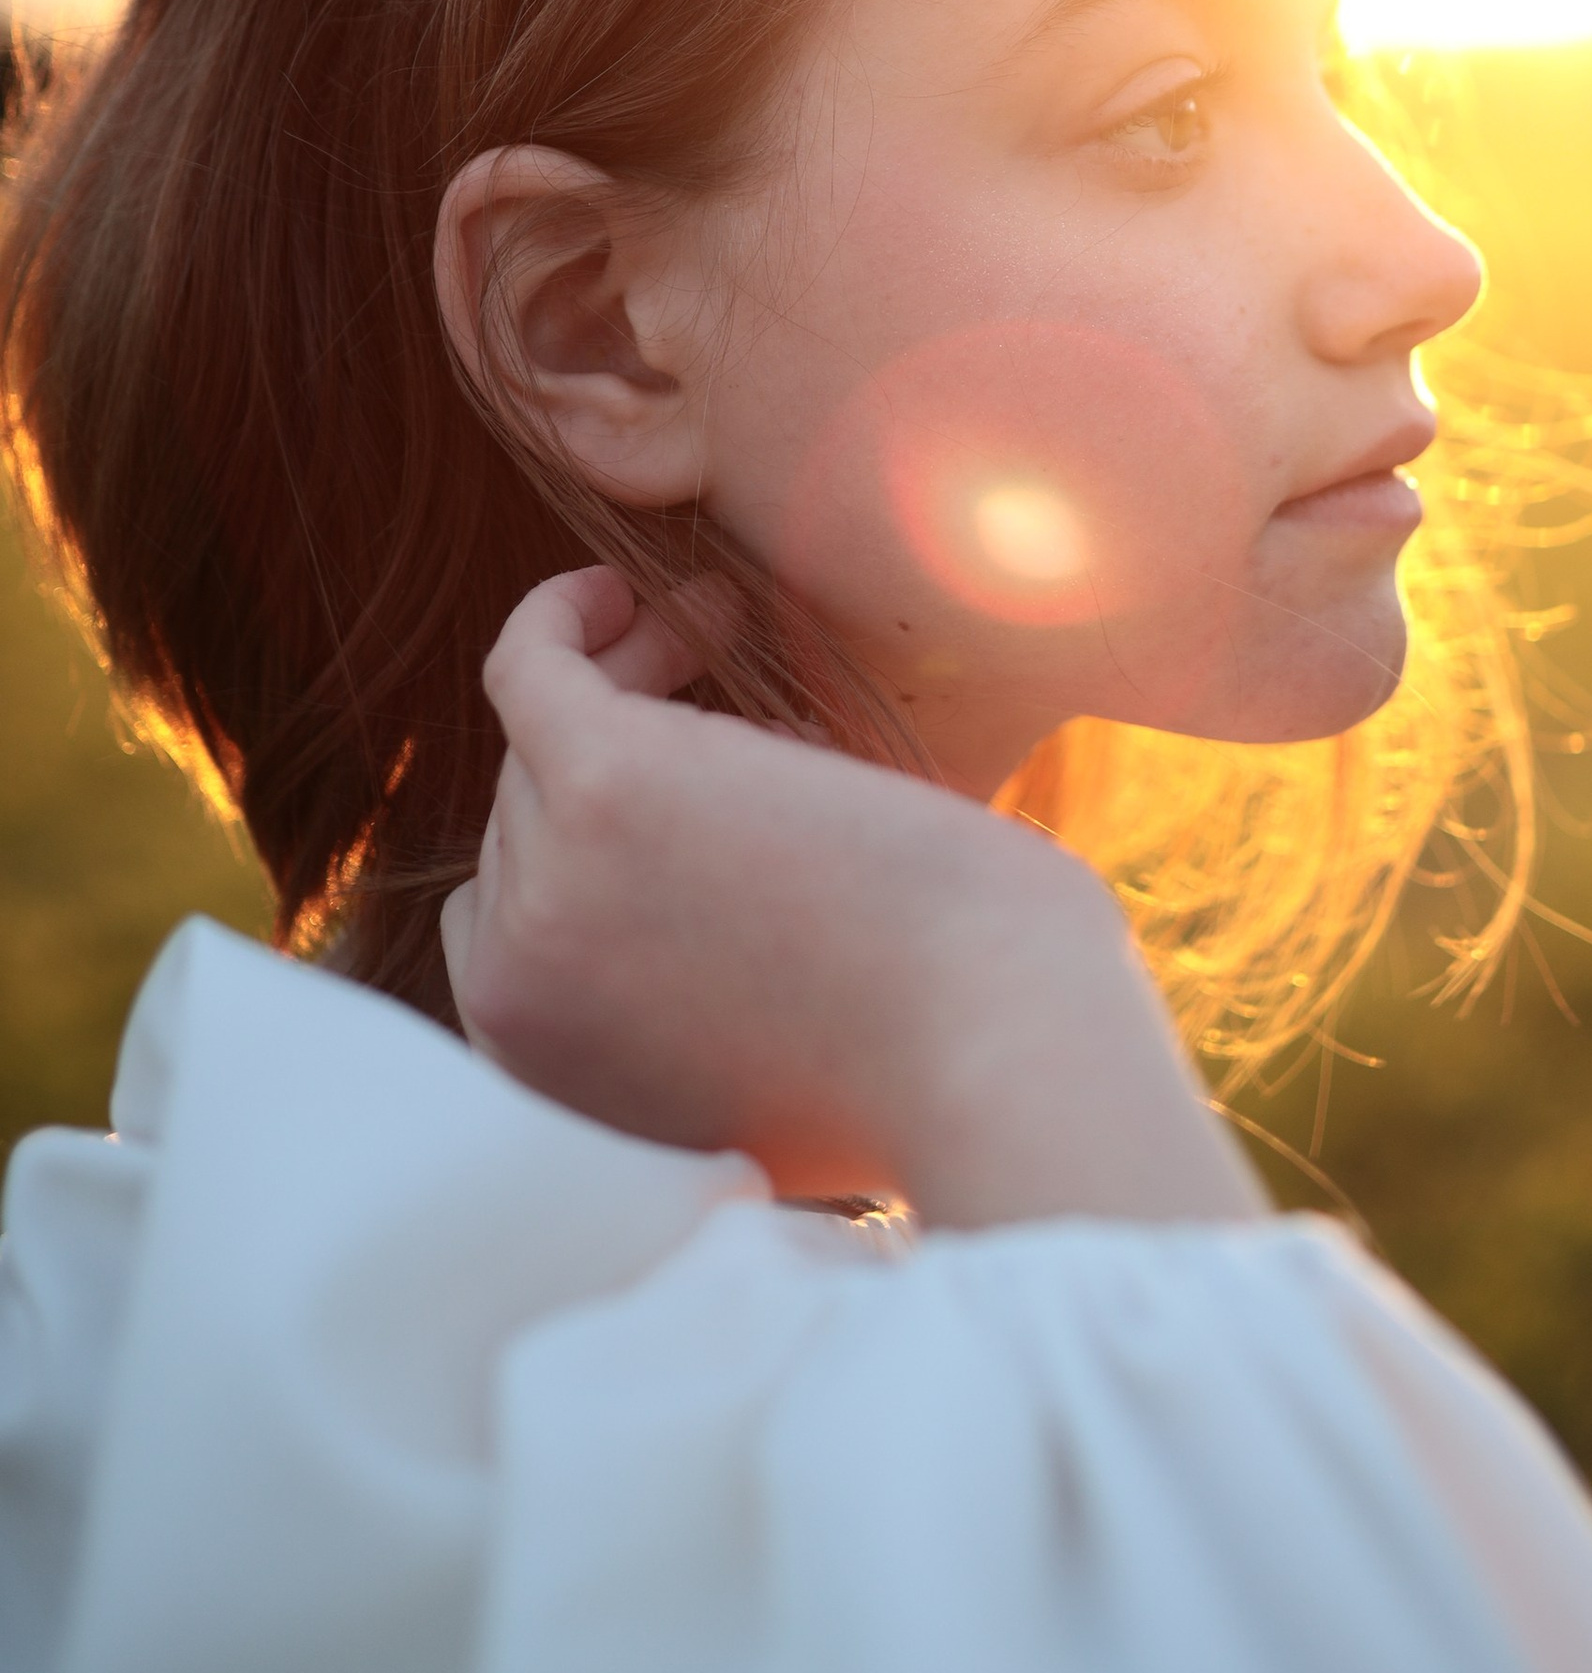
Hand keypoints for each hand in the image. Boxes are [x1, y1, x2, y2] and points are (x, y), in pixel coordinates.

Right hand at [441, 569, 1265, 1230]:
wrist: (992, 1058)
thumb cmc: (932, 1071)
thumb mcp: (761, 1081)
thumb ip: (678, 1030)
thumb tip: (687, 953)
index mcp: (551, 1072)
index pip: (520, 930)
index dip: (589, 850)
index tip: (679, 795)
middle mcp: (519, 991)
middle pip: (529, 825)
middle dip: (614, 749)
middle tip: (712, 681)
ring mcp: (550, 888)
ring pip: (544, 744)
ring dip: (625, 670)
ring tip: (719, 623)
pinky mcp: (603, 786)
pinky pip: (531, 672)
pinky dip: (565, 618)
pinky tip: (622, 591)